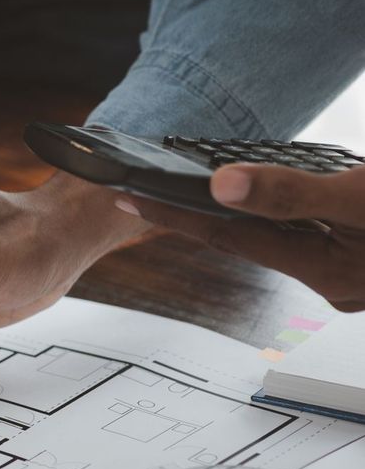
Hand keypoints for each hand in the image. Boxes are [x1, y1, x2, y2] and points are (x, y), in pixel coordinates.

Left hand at [117, 164, 364, 311]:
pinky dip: (280, 215)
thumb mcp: (362, 198)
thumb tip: (222, 187)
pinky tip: (271, 198)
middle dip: (200, 213)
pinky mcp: (363, 258)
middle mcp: (333, 281)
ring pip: (279, 237)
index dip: (174, 213)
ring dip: (241, 213)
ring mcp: (351, 273)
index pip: (228, 238)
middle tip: (150, 190)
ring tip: (197, 190)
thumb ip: (294, 195)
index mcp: (325, 272)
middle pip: (248, 240)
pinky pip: (307, 235)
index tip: (128, 198)